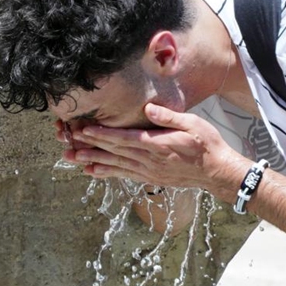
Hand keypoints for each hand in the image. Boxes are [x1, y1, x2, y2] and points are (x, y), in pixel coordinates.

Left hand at [68, 103, 250, 192]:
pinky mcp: (150, 178)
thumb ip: (168, 117)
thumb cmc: (206, 145)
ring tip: (73, 160)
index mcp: (157, 145)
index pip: (124, 139)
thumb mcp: (193, 124)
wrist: (217, 172)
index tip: (84, 130)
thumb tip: (148, 108)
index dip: (102, 135)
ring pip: (116, 165)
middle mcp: (149, 160)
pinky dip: (107, 173)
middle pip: (114, 152)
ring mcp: (149, 171)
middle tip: (68, 145)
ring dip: (93, 161)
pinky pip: (124, 175)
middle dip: (90, 147)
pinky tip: (94, 171)